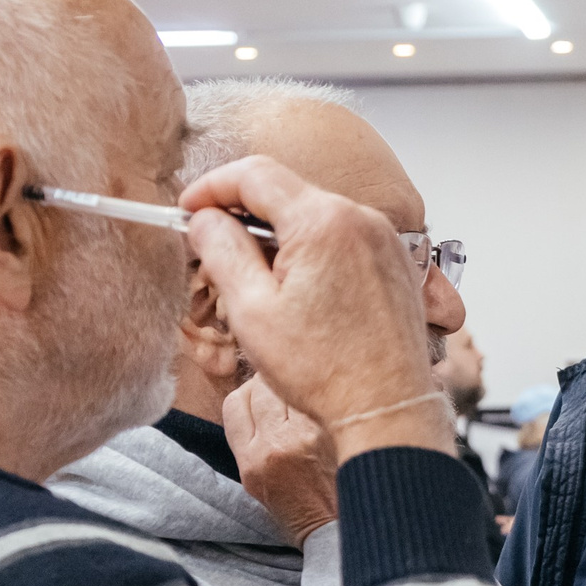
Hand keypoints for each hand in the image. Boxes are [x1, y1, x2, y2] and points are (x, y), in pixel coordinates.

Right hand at [181, 155, 451, 460]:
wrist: (388, 410)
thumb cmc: (323, 370)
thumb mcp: (251, 310)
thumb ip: (221, 251)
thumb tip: (205, 219)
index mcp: (324, 222)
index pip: (255, 174)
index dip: (212, 187)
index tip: (189, 209)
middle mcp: (362, 219)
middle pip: (287, 192)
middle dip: (243, 212)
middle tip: (212, 246)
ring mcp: (385, 240)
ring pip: (315, 215)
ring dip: (277, 235)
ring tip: (254, 279)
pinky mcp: (396, 263)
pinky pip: (343, 238)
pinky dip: (312, 250)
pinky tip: (296, 289)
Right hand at [225, 375, 337, 543]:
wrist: (336, 529)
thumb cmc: (298, 507)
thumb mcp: (257, 481)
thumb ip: (251, 440)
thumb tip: (255, 396)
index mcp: (251, 461)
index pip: (235, 404)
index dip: (247, 393)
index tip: (259, 394)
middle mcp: (274, 446)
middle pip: (261, 388)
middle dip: (271, 383)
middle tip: (286, 389)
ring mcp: (305, 437)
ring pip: (289, 388)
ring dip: (297, 387)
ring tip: (309, 396)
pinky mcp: (332, 432)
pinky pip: (318, 399)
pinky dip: (321, 397)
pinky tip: (329, 405)